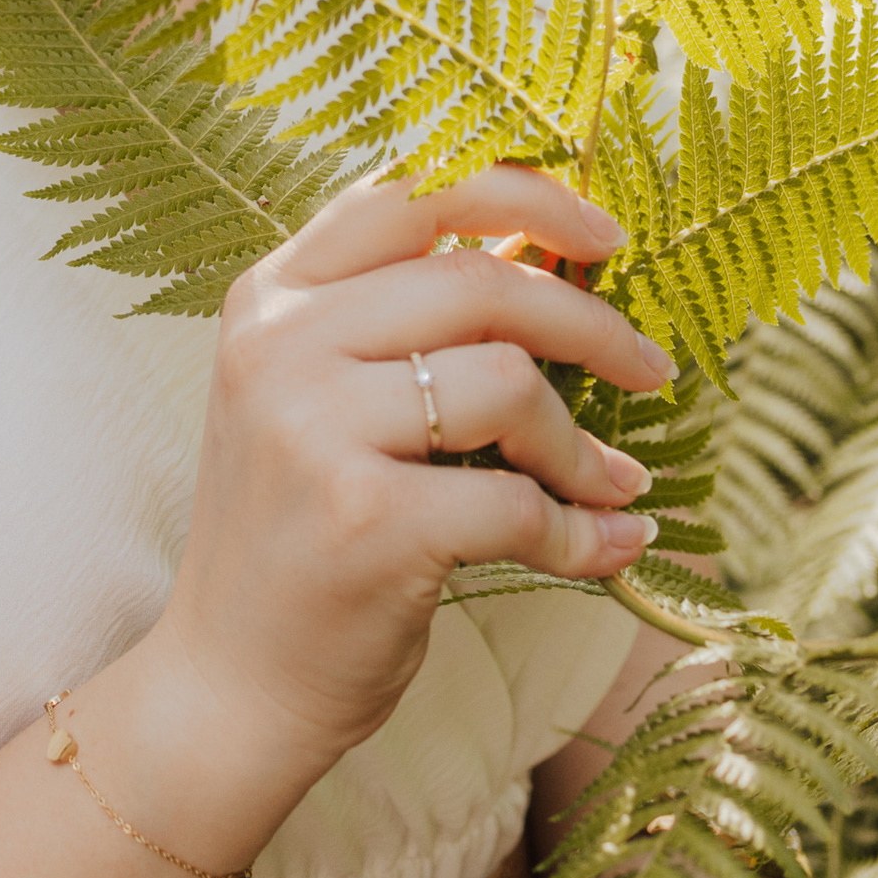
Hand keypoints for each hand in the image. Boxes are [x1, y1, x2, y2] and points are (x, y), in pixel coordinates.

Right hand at [152, 170, 672, 788]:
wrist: (227, 682)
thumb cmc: (297, 533)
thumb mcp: (313, 397)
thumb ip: (399, 320)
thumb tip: (545, 252)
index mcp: (270, 298)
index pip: (408, 194)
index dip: (522, 196)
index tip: (604, 237)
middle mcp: (280, 346)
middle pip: (479, 280)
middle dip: (591, 323)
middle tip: (649, 369)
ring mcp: (314, 431)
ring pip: (509, 382)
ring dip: (584, 444)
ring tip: (611, 483)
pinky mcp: (365, 521)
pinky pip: (520, 503)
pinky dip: (584, 533)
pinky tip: (607, 548)